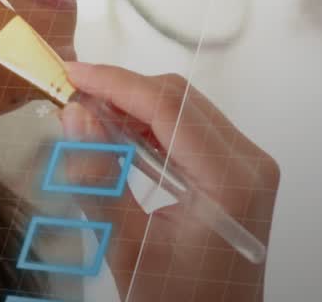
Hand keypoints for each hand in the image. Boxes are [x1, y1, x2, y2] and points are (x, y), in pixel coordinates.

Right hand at [57, 61, 277, 301]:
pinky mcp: (238, 172)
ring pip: (184, 108)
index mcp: (230, 180)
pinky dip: (152, 126)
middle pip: (179, 99)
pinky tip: (118, 136)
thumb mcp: (127, 247)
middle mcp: (250, 163)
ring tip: (87, 117)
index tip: (72, 74)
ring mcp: (249, 165)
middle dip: (122, 91)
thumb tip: (74, 115)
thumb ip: (100, 178)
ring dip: (134, 106)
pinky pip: (191, 129)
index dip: (116, 83)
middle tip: (71, 96)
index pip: (168, 106)